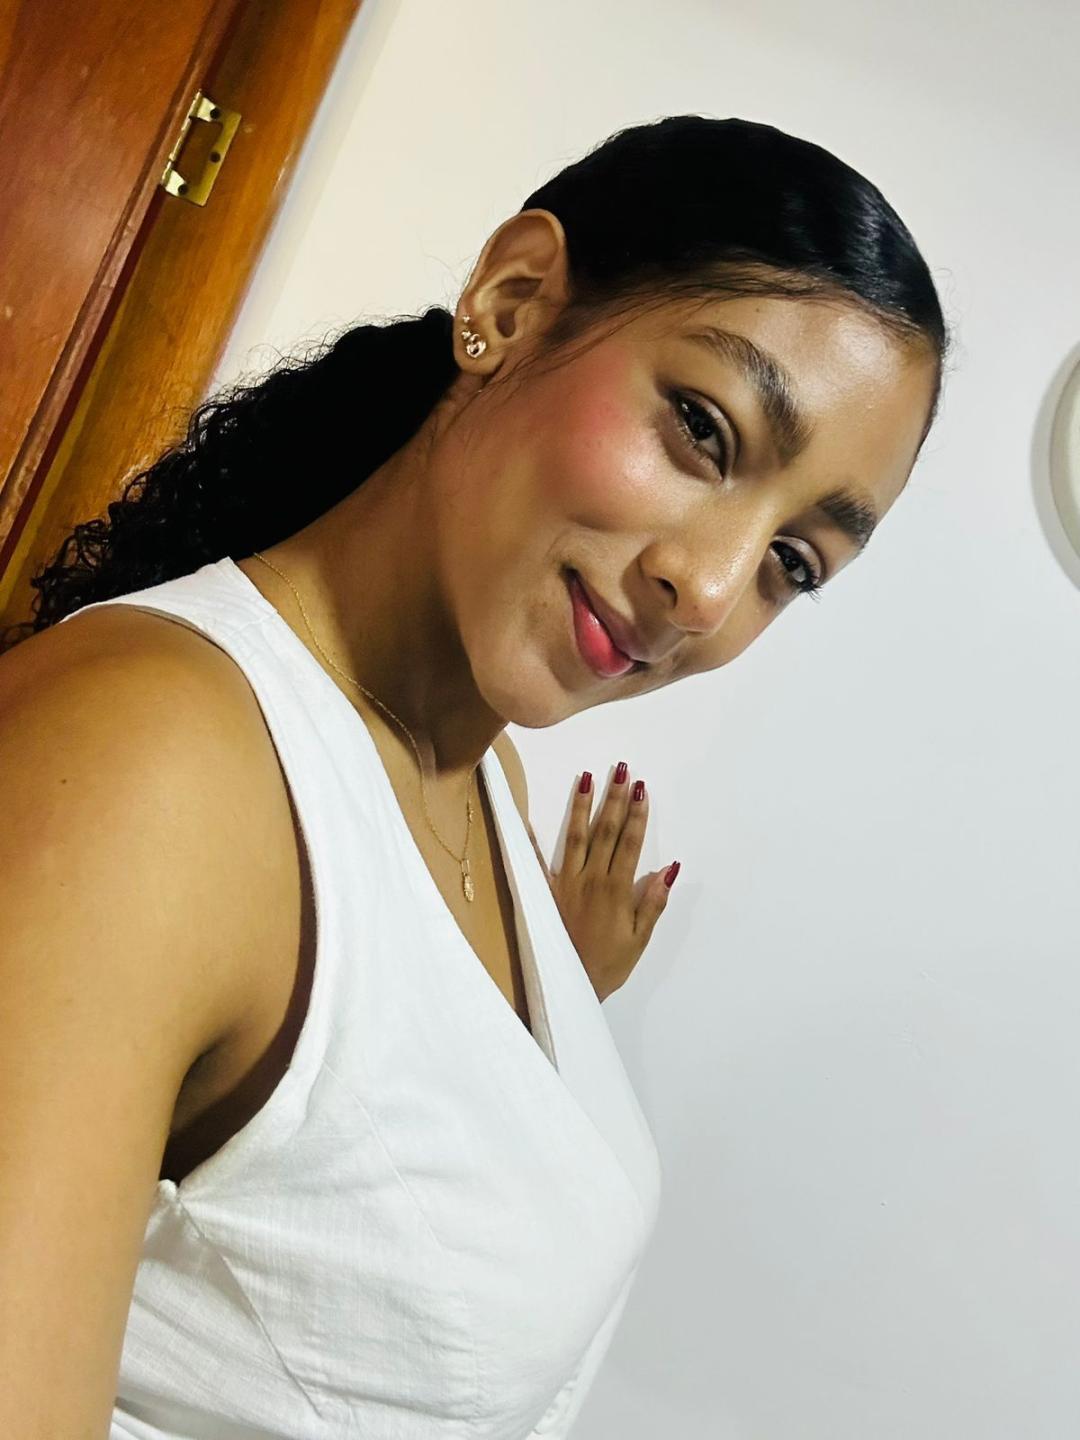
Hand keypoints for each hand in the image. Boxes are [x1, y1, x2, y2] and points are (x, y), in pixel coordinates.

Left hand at [547, 761, 679, 1001]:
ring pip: (575, 837)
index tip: (641, 788)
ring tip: (587, 778)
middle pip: (605, 831)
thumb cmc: (609, 965)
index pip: (630, 842)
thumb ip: (653, 902)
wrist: (568, 985)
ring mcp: (565, 883)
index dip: (637, 814)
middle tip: (621, 770)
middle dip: (614, 799)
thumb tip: (669, 868)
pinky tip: (528, 817)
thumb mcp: (639, 939)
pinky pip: (536, 861)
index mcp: (616, 889)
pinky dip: (532, 839)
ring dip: (582, 806)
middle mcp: (590, 879)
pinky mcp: (545, 893)